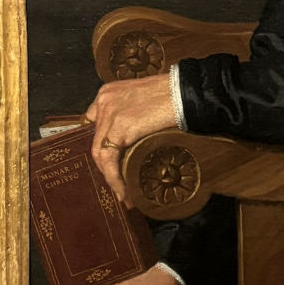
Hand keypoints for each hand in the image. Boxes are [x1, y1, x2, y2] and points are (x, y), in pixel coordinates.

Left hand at [87, 76, 175, 201]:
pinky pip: (109, 159)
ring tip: (123, 192)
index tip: (112, 161)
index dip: (104, 145)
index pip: (97, 124)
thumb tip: (137, 135)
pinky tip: (123, 190)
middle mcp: (104, 101)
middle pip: (98, 140)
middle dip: (106, 165)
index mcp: (109, 92)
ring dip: (110, 176)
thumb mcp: (145, 99)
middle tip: (119, 182)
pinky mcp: (119, 127)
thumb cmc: (175, 94)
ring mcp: (109, 113)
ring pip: (100, 153)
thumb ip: (134, 112)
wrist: (186, 92)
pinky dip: (114, 178)